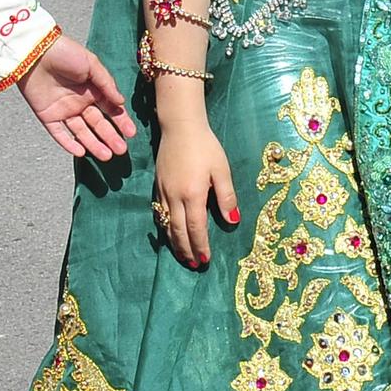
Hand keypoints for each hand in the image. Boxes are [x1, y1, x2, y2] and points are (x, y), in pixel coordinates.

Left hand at [14, 34, 135, 158]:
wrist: (35, 51)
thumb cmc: (65, 52)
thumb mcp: (91, 64)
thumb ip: (106, 84)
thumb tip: (121, 102)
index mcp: (92, 89)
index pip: (110, 109)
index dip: (121, 121)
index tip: (131, 133)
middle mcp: (79, 102)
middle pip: (97, 124)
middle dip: (110, 137)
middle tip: (121, 150)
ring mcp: (64, 110)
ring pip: (81, 132)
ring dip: (94, 144)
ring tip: (106, 156)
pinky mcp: (47, 116)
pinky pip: (59, 133)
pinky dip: (69, 144)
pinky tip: (81, 152)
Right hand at [153, 121, 237, 268]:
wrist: (180, 126)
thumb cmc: (205, 146)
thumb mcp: (221, 169)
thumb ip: (226, 197)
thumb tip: (233, 221)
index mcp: (193, 194)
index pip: (196, 228)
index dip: (200, 246)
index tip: (205, 260)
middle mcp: (175, 196)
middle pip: (178, 231)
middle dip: (186, 250)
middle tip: (193, 264)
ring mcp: (163, 191)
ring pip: (167, 224)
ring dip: (174, 242)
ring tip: (182, 255)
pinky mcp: (158, 185)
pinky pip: (160, 212)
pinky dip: (165, 227)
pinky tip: (170, 231)